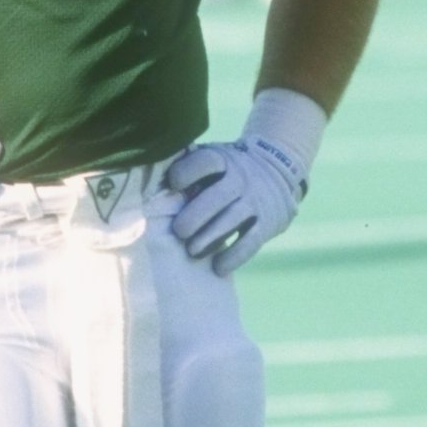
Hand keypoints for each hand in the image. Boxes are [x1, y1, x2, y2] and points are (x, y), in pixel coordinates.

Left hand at [166, 131, 307, 275]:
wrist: (278, 169)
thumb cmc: (227, 170)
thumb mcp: (213, 158)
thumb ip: (188, 168)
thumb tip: (148, 184)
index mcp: (223, 159)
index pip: (206, 162)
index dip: (187, 172)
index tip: (173, 184)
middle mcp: (241, 178)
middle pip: (218, 196)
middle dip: (196, 215)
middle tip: (178, 231)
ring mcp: (256, 200)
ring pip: (233, 219)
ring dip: (211, 237)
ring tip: (192, 251)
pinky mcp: (268, 223)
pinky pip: (251, 241)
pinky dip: (235, 256)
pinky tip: (218, 267)